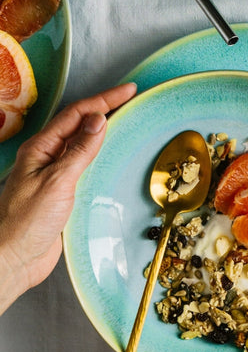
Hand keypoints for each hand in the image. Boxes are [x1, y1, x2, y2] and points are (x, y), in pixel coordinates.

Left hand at [0, 82, 136, 311]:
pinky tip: (112, 154)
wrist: (12, 261)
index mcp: (40, 148)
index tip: (129, 90)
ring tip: (126, 119)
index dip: (104, 99)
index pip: (77, 114)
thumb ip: (79, 150)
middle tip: (131, 98)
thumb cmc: (25, 223)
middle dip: (105, 107)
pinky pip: (85, 163)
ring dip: (104, 128)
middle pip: (79, 123)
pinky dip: (101, 152)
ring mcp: (54, 173)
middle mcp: (46, 156)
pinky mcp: (63, 191)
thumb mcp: (57, 182)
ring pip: (82, 142)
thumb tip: (98, 119)